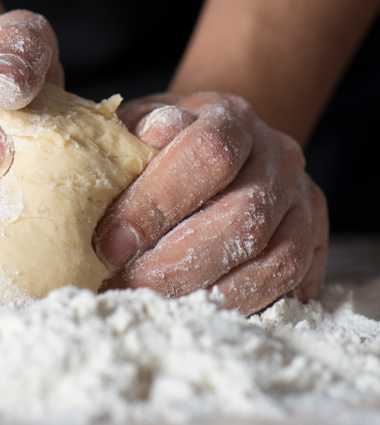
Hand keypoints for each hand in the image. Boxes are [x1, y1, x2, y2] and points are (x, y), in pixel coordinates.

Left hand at [95, 92, 328, 314]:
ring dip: (208, 291)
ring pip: (275, 258)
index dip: (158, 203)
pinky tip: (195, 308)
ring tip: (154, 303)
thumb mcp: (138, 127)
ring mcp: (301, 198)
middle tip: (127, 284)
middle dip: (177, 262)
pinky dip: (242, 303)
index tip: (111, 244)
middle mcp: (276, 154)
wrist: (210, 148)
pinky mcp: (313, 238)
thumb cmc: (160, 143)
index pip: (208, 155)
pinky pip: (290, 282)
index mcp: (230, 117)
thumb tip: (149, 136)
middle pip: (244, 215)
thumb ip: (137, 136)